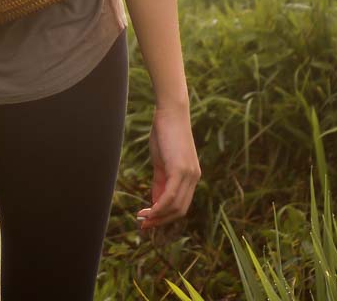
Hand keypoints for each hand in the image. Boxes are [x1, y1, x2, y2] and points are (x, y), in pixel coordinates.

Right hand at [136, 105, 200, 235]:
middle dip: (161, 220)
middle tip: (144, 224)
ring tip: (142, 219)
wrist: (170, 112)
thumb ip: (161, 182)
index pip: (181, 204)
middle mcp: (194, 178)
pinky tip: (149, 211)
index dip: (165, 216)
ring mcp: (189, 175)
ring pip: (176, 206)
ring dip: (158, 216)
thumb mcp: (162, 161)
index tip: (148, 220)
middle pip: (180, 210)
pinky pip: (171, 196)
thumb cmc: (164, 133)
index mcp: (191, 176)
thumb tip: (155, 203)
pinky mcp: (181, 170)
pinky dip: (160, 207)